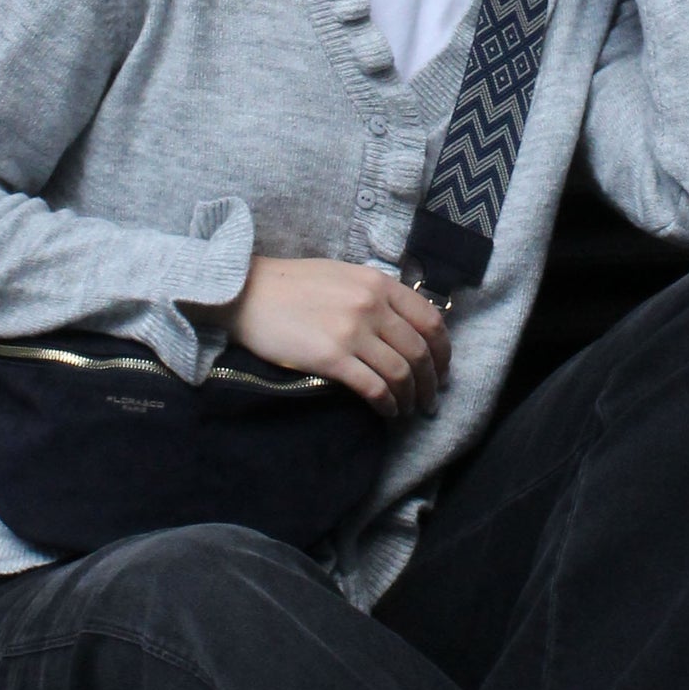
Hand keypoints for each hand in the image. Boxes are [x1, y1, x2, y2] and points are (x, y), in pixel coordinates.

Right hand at [219, 256, 449, 418]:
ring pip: (401, 372)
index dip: (443, 351)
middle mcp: (371, 305)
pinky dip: (387, 405)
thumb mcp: (344, 276)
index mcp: (378, 283)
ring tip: (409, 410)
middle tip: (430, 400)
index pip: (430, 320)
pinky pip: (374, 388)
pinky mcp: (331, 358)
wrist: (245, 293)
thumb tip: (405, 324)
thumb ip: (376, 295)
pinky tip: (387, 413)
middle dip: (431, 381)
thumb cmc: (292, 285)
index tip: (442, 370)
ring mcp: (352, 331)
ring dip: (411, 398)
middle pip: (420, 351)